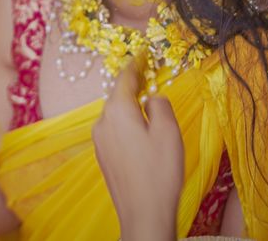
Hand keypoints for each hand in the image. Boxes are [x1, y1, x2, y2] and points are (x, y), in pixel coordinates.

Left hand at [93, 60, 181, 240]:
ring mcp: (99, 140)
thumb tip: (151, 97)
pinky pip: (114, 129)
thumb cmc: (159, 171)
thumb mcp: (168, 131)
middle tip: (147, 75)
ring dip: (129, 106)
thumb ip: (159, 105)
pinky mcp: (103, 156)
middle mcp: (102, 121)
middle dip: (132, 85)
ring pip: (115, 113)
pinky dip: (125, 123)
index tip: (141, 53)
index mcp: (118, 110)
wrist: (143, 214)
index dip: (135, 64)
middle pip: (117, 95)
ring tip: (147, 104)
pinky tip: (139, 131)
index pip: (124, 78)